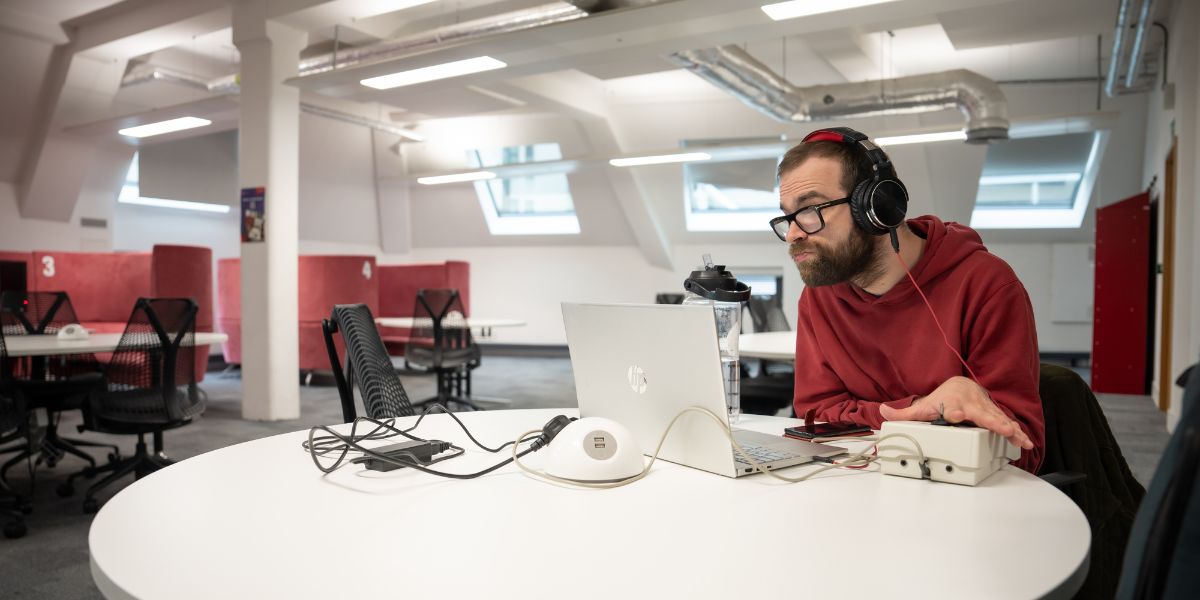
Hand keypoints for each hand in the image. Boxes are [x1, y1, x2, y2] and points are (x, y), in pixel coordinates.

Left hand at [879, 376, 1033, 449]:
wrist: (960, 385)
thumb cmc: (943, 399)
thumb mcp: (923, 407)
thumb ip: (904, 415)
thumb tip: (881, 413)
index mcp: (953, 404)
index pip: (954, 409)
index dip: (955, 413)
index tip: (957, 416)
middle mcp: (971, 405)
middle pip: (983, 414)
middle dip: (993, 422)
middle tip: (1004, 430)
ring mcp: (985, 409)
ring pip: (999, 419)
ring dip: (1011, 429)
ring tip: (1021, 441)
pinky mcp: (994, 414)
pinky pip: (1007, 423)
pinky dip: (1017, 431)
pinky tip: (1025, 442)